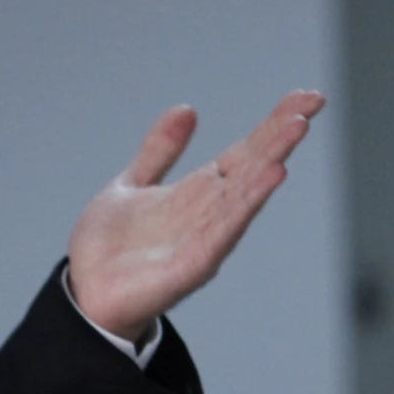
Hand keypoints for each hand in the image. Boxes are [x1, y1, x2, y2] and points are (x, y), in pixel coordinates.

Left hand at [66, 91, 323, 343]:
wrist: (82, 296)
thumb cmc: (108, 250)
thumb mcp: (131, 185)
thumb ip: (159, 151)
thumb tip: (187, 109)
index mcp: (197, 194)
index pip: (244, 152)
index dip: (272, 124)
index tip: (305, 97)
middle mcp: (208, 215)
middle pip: (251, 167)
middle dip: (279, 135)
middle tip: (311, 104)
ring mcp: (204, 241)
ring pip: (244, 194)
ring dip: (271, 161)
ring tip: (297, 127)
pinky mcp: (191, 266)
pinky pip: (223, 231)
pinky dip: (246, 204)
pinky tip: (270, 177)